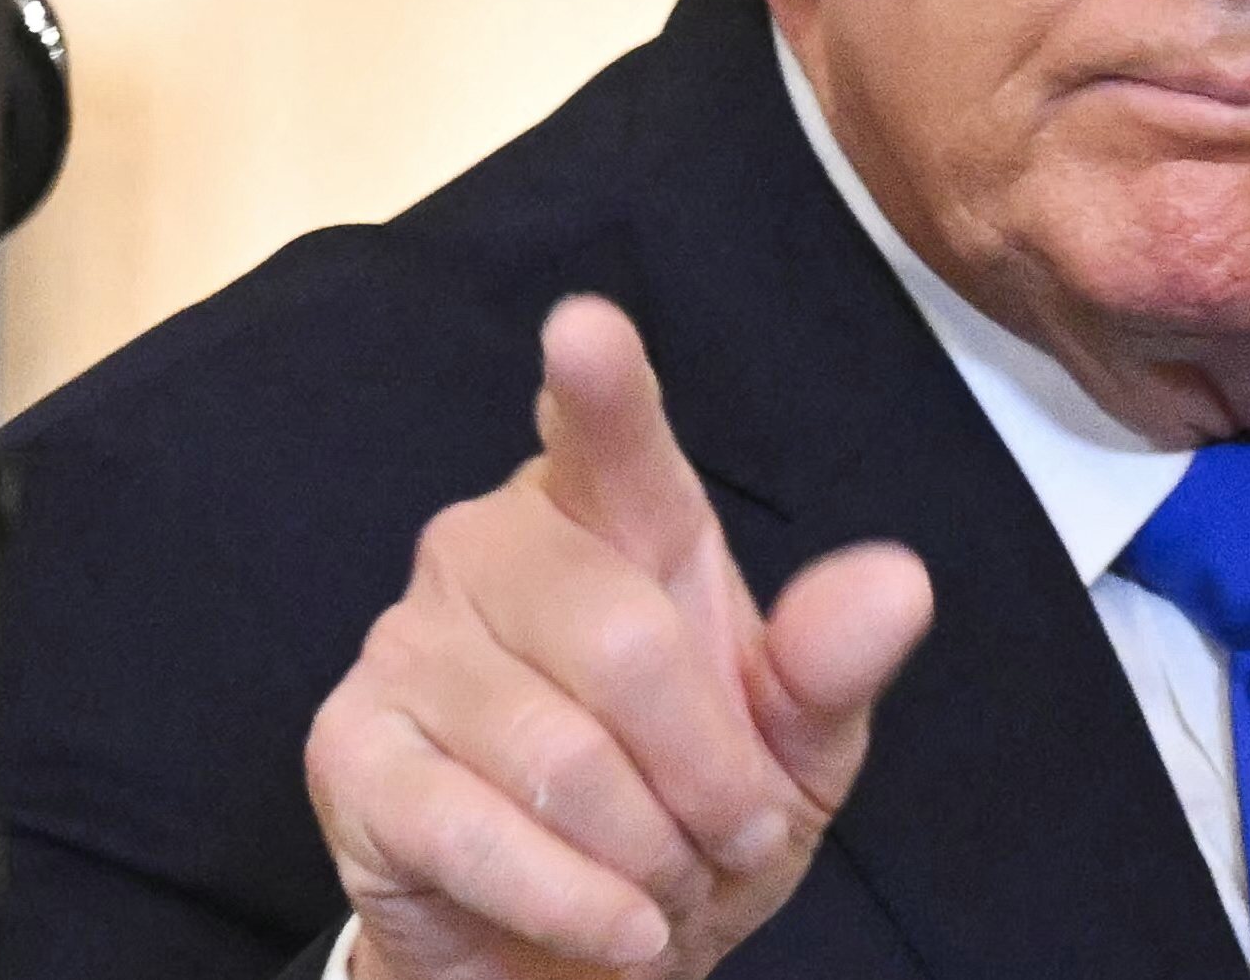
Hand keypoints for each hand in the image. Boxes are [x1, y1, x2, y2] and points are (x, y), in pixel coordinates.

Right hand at [304, 296, 935, 979]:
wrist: (569, 955)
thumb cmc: (682, 819)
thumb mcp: (792, 755)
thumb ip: (832, 667)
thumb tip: (899, 582)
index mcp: (610, 518)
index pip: (609, 441)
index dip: (600, 391)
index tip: (587, 332)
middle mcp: (490, 549)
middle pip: (622, 641)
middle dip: (707, 775)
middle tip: (730, 837)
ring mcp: (407, 645)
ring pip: (557, 756)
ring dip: (643, 856)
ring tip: (658, 883)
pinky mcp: (350, 752)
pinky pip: (475, 832)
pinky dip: (571, 905)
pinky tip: (613, 930)